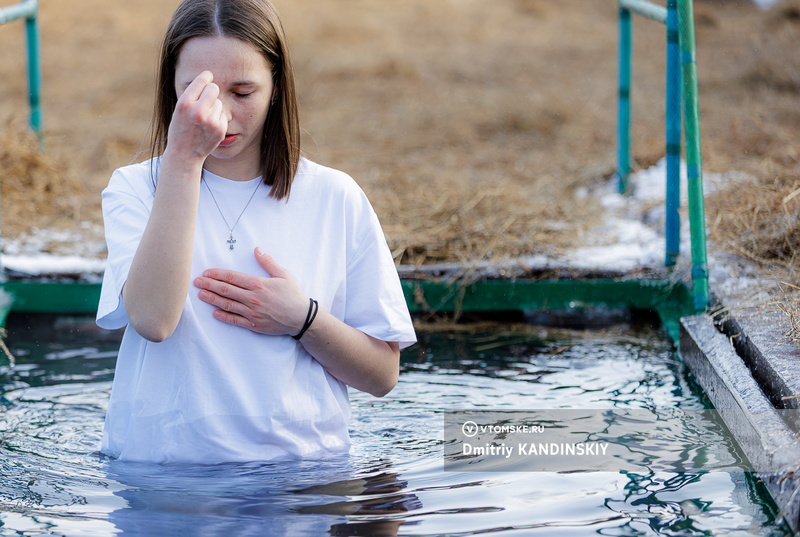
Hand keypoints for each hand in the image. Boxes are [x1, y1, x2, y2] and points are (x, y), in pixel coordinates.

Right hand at [166, 70, 227, 160]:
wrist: (184, 154)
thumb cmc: (180, 128)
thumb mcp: (179, 109)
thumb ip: (192, 95)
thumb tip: (209, 77)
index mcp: (184, 103)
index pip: (202, 81)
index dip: (206, 77)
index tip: (208, 75)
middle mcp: (198, 111)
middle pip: (214, 88)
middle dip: (211, 91)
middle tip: (206, 99)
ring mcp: (210, 121)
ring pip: (219, 102)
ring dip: (213, 107)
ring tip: (203, 119)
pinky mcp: (220, 130)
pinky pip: (223, 114)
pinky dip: (217, 118)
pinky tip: (208, 128)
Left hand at [193, 247, 308, 334]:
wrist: (301, 318)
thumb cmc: (293, 296)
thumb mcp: (283, 275)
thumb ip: (268, 262)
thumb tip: (257, 249)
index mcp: (258, 284)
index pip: (232, 277)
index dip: (218, 274)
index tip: (207, 272)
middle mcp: (252, 298)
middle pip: (226, 290)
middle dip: (209, 285)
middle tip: (196, 282)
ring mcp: (252, 312)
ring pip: (227, 304)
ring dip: (212, 299)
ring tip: (201, 294)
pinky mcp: (253, 324)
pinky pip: (235, 320)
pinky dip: (223, 316)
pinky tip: (214, 312)